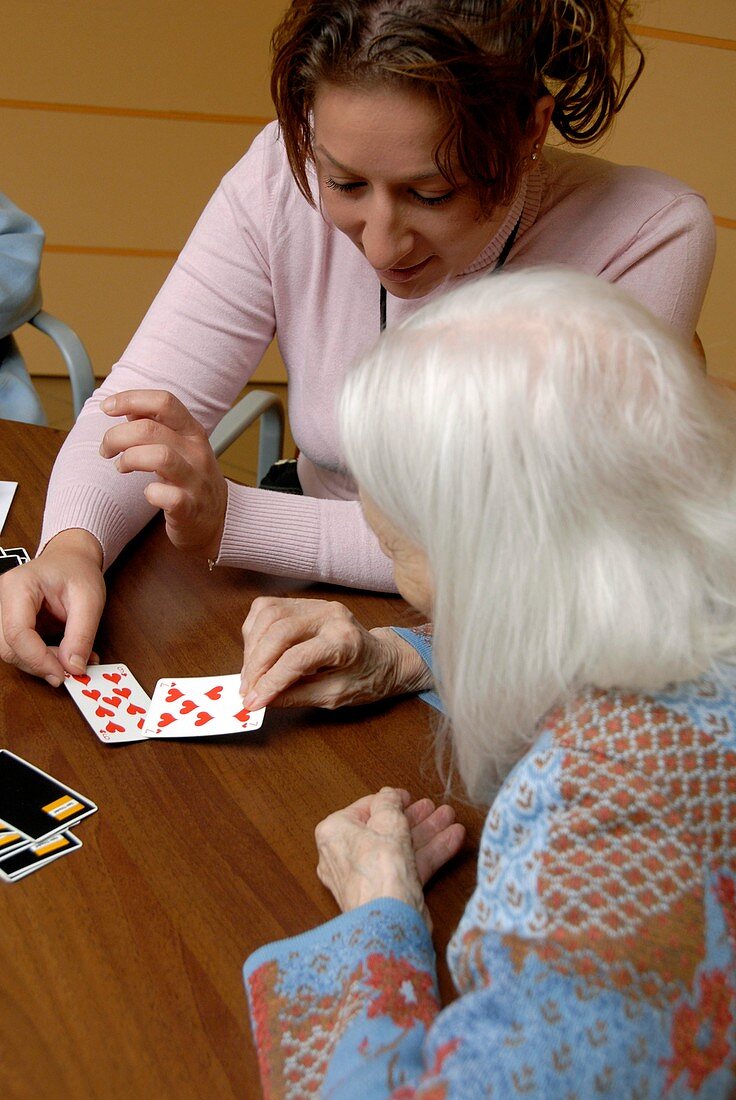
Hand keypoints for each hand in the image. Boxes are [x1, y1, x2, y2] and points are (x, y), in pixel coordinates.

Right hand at [0, 529, 104, 684]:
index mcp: (18, 586)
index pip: (17, 632)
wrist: (72, 559)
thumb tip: (73, 667)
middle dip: (40, 664)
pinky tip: (66, 654)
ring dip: (44, 663)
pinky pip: (23, 650)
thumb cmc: (77, 570)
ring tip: (74, 658)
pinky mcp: (13, 624)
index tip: (62, 674)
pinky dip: (44, 659)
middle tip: (71, 670)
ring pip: (14, 652)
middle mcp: (4, 600)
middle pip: (9, 647)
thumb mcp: (90, 599)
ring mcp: (6, 613)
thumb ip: (82, 634)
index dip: (38, 659)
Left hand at [99, 389, 227, 558]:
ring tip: (121, 466)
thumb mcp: (181, 445)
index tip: (107, 406)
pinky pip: (169, 497)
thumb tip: (129, 407)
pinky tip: (148, 493)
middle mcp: (196, 452)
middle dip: (117, 436)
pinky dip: (152, 493)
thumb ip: (156, 425)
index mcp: (192, 432)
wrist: (221, 520)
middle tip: (106, 449)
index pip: (164, 401)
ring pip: (160, 457)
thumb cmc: (192, 479)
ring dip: (129, 459)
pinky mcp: (190, 509)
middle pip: (150, 429)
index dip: (131, 399)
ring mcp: (195, 481)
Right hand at [240, 597, 432, 708]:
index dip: (269, 682)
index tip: (252, 702)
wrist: (383, 658)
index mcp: (345, 641)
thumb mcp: (335, 697)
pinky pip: (267, 608)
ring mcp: (316, 604)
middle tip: (246, 691)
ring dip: (252, 647)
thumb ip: (297, 696)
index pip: (296, 659)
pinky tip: (256, 652)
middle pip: (278, 631)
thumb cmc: (365, 678)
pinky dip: (255, 631)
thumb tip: (261, 700)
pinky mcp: (304, 603)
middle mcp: (330, 615)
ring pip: (268, 615)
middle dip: (256, 665)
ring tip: (250, 675)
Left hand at [315, 787, 465, 927]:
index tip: (409, 797)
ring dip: (427, 833)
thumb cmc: (380, 866)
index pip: (364, 809)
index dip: (390, 801)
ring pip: (399, 849)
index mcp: (334, 833)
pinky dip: (428, 853)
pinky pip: (406, 867)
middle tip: (434, 809)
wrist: (388, 920)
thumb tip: (388, 795)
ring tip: (450, 820)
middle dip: (414, 818)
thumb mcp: (388, 821)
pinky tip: (452, 839)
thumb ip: (389, 802)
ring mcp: (365, 878)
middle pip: (385, 830)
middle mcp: (343, 856)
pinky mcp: (384, 894)